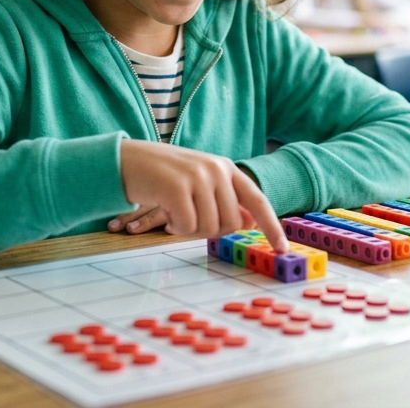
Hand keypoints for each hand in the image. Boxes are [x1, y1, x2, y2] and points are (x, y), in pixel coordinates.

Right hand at [114, 140, 287, 251]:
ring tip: (175, 213)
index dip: (271, 226)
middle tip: (189, 219)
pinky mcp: (177, 188)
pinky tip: (165, 213)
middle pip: (231, 223)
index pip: (257, 201)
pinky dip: (175, 227)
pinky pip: (187, 227)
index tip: (283, 249)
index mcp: (226, 168)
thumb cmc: (163, 176)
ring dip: (190, 229)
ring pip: (209, 228)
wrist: (127, 160)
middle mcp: (216, 170)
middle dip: (211, 230)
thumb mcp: (200, 182)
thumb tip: (248, 221)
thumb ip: (225, 198)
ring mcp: (197, 177)